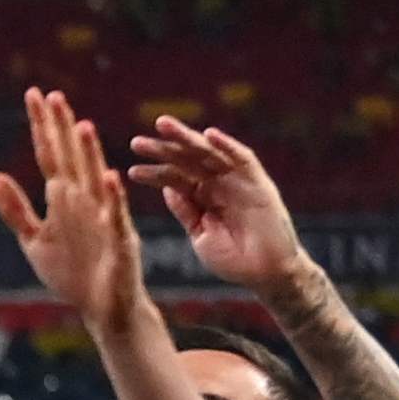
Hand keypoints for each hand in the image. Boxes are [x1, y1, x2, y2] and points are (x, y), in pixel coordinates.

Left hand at [0, 89, 144, 332]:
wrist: (103, 307)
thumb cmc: (72, 271)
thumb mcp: (34, 239)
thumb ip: (15, 209)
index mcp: (64, 198)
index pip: (50, 155)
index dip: (42, 126)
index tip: (33, 94)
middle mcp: (85, 200)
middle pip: (70, 158)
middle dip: (62, 128)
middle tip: (53, 96)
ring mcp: (103, 217)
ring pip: (94, 179)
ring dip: (89, 154)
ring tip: (82, 126)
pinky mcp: (119, 239)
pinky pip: (115, 215)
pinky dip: (112, 196)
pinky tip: (107, 176)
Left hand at [125, 116, 303, 294]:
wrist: (265, 273)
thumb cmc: (234, 259)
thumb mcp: (200, 234)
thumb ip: (186, 211)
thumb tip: (166, 188)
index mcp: (203, 197)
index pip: (175, 179)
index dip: (154, 173)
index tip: (132, 170)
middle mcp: (219, 184)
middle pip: (187, 160)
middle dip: (163, 149)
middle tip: (136, 142)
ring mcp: (238, 181)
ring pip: (209, 153)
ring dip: (186, 138)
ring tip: (162, 126)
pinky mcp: (258, 182)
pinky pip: (242, 158)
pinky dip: (226, 146)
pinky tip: (208, 135)